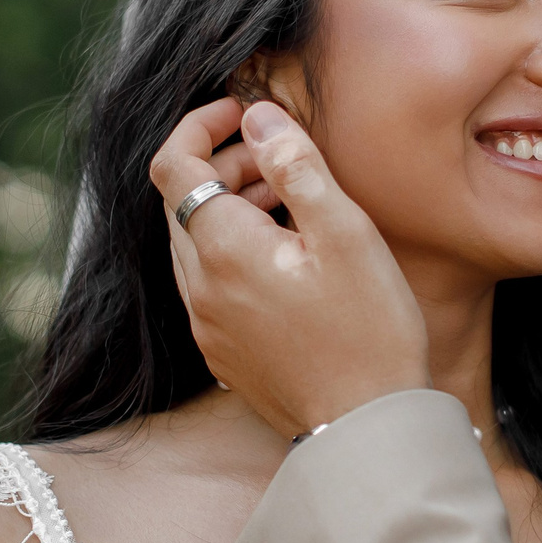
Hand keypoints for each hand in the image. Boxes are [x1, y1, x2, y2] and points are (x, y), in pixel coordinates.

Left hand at [150, 97, 429, 439]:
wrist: (367, 429)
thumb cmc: (369, 330)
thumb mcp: (346, 233)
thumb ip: (296, 166)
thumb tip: (257, 118)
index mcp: (222, 250)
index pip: (172, 164)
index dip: (199, 124)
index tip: (243, 113)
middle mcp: (199, 288)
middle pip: (181, 202)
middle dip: (222, 165)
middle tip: (280, 159)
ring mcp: (207, 324)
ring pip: (194, 243)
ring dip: (229, 209)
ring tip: (290, 205)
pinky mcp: (223, 351)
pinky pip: (209, 283)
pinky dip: (234, 252)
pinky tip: (287, 258)